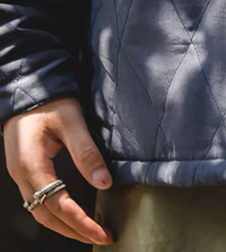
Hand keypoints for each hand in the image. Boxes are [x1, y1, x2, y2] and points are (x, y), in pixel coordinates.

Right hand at [3, 96, 115, 245]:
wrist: (28, 88)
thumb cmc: (50, 101)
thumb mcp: (72, 121)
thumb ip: (86, 152)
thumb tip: (105, 182)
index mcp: (32, 165)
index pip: (59, 204)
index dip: (81, 222)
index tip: (103, 233)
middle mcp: (22, 176)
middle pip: (47, 216)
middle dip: (75, 230)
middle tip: (103, 237)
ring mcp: (21, 175)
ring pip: (41, 212)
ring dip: (66, 225)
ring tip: (92, 231)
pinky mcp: (25, 171)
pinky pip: (39, 201)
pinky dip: (57, 213)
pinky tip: (73, 214)